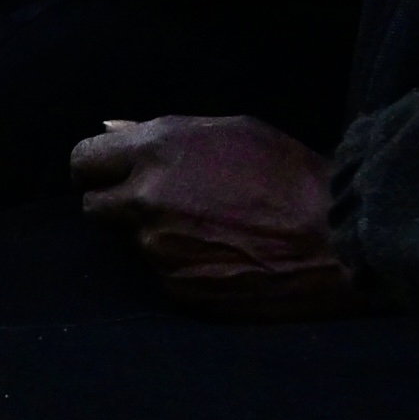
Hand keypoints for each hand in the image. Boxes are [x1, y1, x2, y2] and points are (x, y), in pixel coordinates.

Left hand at [71, 115, 348, 313]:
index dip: (94, 169)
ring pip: (132, 245)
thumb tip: (110, 130)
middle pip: (94, 208)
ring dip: (156, 237)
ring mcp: (158, 249)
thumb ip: (160, 132)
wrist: (335, 240)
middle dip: (116, 206)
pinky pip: (163, 275)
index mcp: (156, 151)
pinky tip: (224, 256)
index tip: (106, 176)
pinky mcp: (176, 289)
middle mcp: (146, 199)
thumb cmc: (289, 176)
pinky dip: (183, 267)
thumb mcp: (230, 131)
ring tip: (212, 229)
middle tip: (157, 205)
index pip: (83, 162)